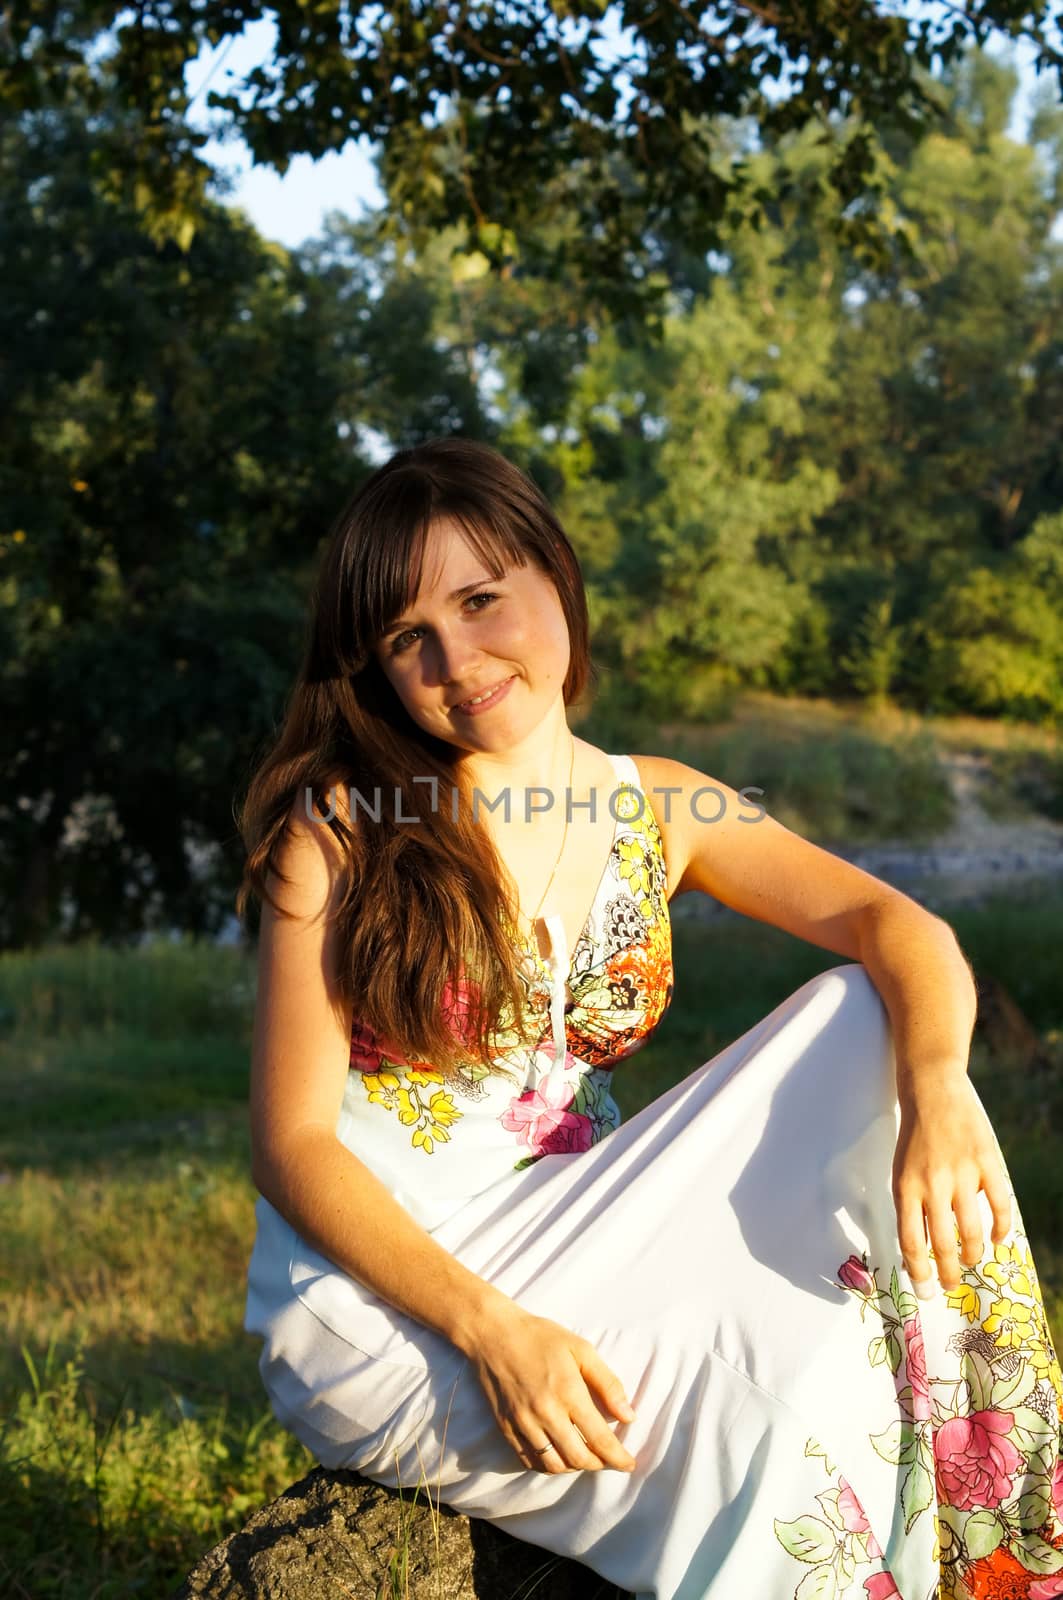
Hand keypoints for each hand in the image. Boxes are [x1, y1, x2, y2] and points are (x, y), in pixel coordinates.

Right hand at [460, 1302, 637, 1473]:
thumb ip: (608, 1383)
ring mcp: (523, 1423)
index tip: (630, 1464)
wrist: (493, 1333)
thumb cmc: (540, 1337)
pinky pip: (529, 1461)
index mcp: (568, 1392)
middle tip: (609, 1460)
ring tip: (585, 1457)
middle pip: (579, 1458)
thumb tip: (628, 1416)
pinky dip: (548, 1466)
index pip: (600, 1439)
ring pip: (554, 1465)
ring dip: (574, 1467)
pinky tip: (558, 1456)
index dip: (618, 1458)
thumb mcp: (581, 1349)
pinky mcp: (506, 1427)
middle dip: (600, 1465)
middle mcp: (545, 1413)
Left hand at [892, 1077, 1012, 1295]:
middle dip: (947, 1273)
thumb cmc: (913, 1137)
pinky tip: (998, 1238)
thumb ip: (910, 1206)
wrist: (933, 1091)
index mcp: (906, 1187)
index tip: (924, 1291)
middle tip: (950, 1285)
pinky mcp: (987, 1162)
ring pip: (972, 1231)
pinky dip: (1001, 1227)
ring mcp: (963, 1173)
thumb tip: (919, 1249)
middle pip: (943, 1244)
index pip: (911, 1242)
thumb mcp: (900, 1171)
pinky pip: (999, 1204)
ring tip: (969, 1259)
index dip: (919, 1272)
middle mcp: (933, 1184)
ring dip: (971, 1253)